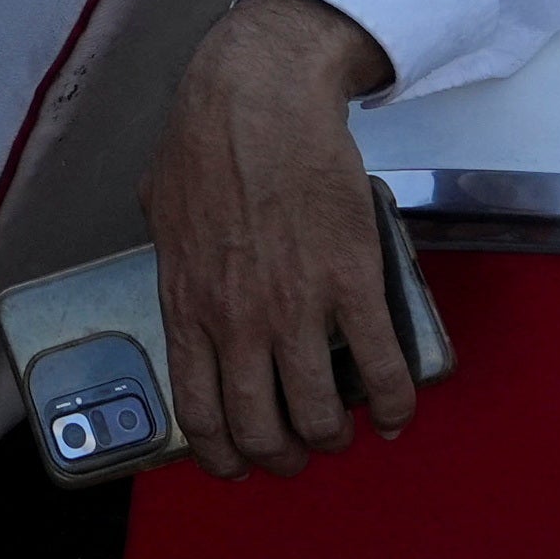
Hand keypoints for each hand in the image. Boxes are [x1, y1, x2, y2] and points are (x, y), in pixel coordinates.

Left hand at [141, 0, 407, 479]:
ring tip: (345, 430)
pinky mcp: (351, 282)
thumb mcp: (160, 205)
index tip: (241, 463)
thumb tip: (176, 259)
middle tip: (300, 449)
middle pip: (261, 430)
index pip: (200, 414)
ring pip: (320, 415)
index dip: (225, 457)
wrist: (260, 95)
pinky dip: (396, 403)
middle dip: (284, 457)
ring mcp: (296, 305)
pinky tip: (398, 411)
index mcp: (188, 306)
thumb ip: (168, 250)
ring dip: (336, 436)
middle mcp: (238, 320)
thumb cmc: (206, 138)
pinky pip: (382, 368)